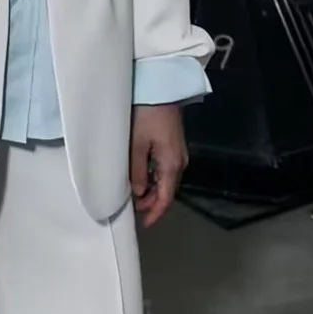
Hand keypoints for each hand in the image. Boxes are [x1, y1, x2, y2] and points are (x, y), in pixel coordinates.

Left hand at [129, 103, 187, 227]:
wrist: (161, 89)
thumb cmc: (146, 115)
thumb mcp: (136, 145)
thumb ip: (136, 171)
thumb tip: (137, 193)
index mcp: (171, 165)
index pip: (165, 198)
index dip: (155, 213)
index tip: (144, 224)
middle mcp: (179, 162)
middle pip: (167, 191)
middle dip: (151, 203)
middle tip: (133, 210)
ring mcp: (178, 153)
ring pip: (166, 181)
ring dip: (151, 191)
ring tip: (134, 196)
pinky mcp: (174, 145)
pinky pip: (165, 169)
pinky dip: (154, 178)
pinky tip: (141, 178)